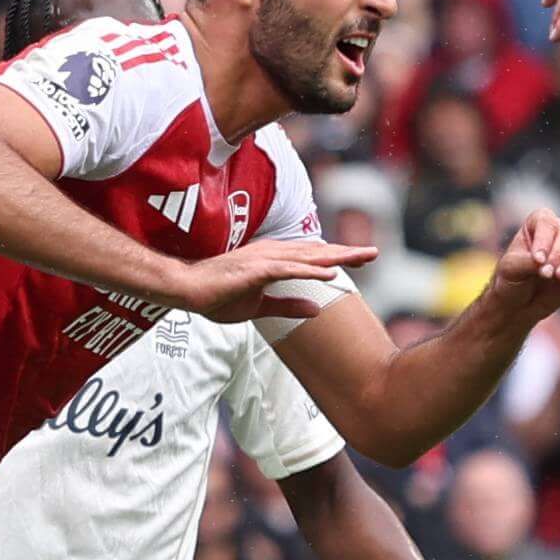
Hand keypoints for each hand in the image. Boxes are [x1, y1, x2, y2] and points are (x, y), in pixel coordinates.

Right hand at [162, 234, 375, 323]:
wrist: (185, 291)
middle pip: (316, 252)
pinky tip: (330, 271)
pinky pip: (288, 269)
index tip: (361, 259)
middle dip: (346, 252)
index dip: (336, 257)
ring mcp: (263, 259)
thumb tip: (317, 308)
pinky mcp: (254, 269)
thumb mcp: (259, 306)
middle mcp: (272, 254)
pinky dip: (310, 269)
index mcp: (273, 261)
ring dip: (336, 256)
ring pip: (307, 256)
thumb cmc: (217, 296)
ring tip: (362, 257)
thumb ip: (288, 305)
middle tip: (374, 253)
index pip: (311, 257)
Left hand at [481, 210, 559, 326]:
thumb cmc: (511, 280)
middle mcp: (557, 232)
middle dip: (558, 254)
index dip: (544, 239)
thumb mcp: (511, 270)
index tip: (537, 260)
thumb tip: (545, 262)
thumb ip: (527, 262)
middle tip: (546, 274)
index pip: (546, 221)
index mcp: (536, 225)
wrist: (519, 304)